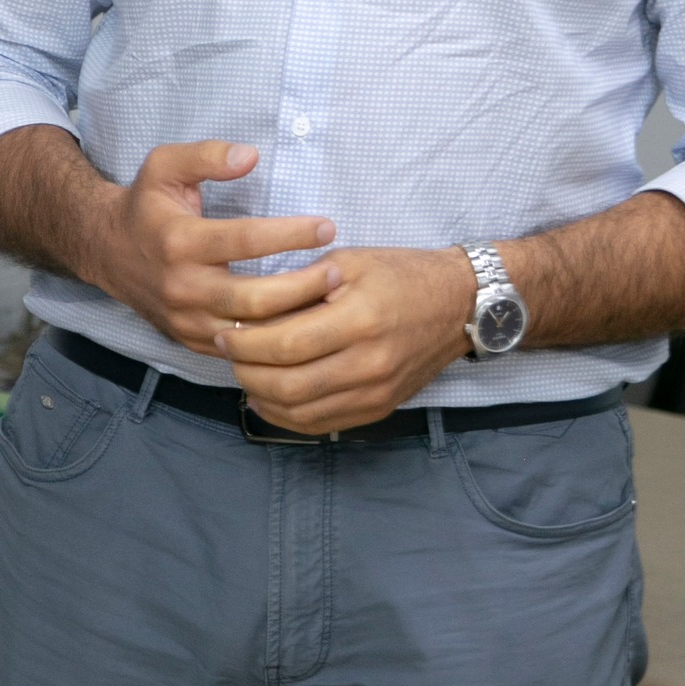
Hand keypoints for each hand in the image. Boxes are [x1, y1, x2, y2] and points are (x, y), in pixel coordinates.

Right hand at [97, 140, 341, 358]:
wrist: (107, 250)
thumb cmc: (146, 204)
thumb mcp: (165, 164)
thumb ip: (207, 155)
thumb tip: (251, 156)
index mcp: (179, 240)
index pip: (245, 240)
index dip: (290, 234)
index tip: (327, 225)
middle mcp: (181, 286)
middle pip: (253, 298)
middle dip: (301, 286)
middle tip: (337, 270)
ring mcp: (185, 320)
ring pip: (250, 334)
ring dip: (293, 319)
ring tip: (329, 300)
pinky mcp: (190, 340)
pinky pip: (239, 351)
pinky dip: (273, 342)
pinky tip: (303, 324)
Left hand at [215, 246, 476, 432]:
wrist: (459, 304)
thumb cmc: (401, 274)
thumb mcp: (349, 260)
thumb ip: (299, 283)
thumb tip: (249, 306)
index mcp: (360, 319)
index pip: (286, 343)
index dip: (246, 342)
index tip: (225, 331)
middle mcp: (369, 364)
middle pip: (288, 384)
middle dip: (246, 371)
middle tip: (227, 353)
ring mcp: (376, 393)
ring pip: (300, 412)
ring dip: (261, 395)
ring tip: (244, 372)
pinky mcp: (379, 409)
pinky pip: (321, 425)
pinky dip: (286, 416)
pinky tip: (268, 397)